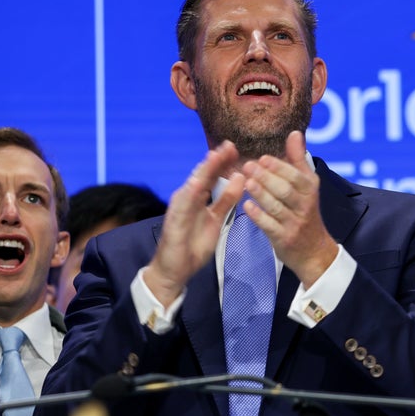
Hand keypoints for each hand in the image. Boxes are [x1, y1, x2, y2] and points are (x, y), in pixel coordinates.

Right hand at [143, 142, 243, 306]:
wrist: (174, 270)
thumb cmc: (193, 246)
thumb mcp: (217, 220)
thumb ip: (226, 201)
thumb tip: (240, 178)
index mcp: (198, 198)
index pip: (212, 176)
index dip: (223, 162)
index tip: (236, 150)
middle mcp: (188, 197)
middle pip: (203, 175)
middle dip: (216, 160)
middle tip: (230, 145)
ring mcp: (180, 206)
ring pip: (194, 184)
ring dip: (204, 170)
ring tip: (216, 155)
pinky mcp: (174, 218)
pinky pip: (183, 203)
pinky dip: (191, 191)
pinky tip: (200, 181)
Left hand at [242, 131, 336, 286]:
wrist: (314, 250)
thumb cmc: (305, 212)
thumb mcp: (308, 185)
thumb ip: (298, 159)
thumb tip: (295, 132)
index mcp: (310, 190)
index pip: (296, 176)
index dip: (279, 167)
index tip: (262, 158)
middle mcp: (304, 206)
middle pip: (285, 190)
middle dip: (266, 177)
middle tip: (248, 166)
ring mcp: (294, 224)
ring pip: (276, 207)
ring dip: (261, 194)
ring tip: (245, 183)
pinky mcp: (284, 239)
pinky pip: (270, 226)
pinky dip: (258, 216)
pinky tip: (246, 207)